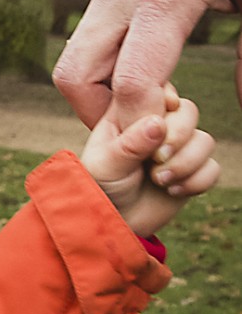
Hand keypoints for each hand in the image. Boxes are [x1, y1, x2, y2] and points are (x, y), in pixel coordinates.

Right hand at [54, 0, 241, 128]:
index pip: (131, 83)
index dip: (140, 124)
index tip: (163, 142)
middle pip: (76, 80)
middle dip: (101, 116)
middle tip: (143, 125)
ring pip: (72, 63)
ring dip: (98, 94)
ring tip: (145, 98)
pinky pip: (87, 40)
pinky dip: (104, 67)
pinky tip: (145, 64)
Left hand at [82, 85, 218, 236]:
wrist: (114, 222)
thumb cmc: (101, 189)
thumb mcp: (106, 165)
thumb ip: (130, 144)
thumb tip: (158, 123)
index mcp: (132, 113)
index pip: (161, 90)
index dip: (166, 102)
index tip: (157, 122)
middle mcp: (158, 126)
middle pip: (189, 112)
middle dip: (178, 138)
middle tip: (156, 160)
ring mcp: (177, 148)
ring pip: (205, 141)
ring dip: (185, 164)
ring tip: (159, 181)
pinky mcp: (192, 171)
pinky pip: (213, 168)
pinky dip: (195, 182)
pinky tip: (171, 191)